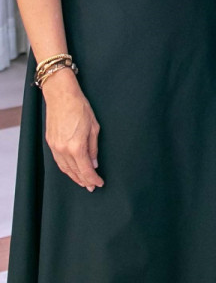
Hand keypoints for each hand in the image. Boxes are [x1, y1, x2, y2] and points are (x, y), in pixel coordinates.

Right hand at [41, 69, 103, 190]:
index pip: (86, 170)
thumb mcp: (94, 127)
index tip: (99, 183)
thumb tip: (94, 163)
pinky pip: (58, 161)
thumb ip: (93, 148)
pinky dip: (66, 168)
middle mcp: (63, 150)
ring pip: (64, 169)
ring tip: (82, 182)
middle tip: (91, 187)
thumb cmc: (80, 107)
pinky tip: (71, 170)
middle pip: (74, 172)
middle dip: (84, 181)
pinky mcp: (50, 142)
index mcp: (76, 147)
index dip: (93, 179)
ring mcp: (55, 147)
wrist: (61, 95)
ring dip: (74, 177)